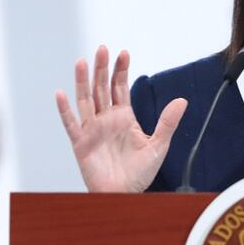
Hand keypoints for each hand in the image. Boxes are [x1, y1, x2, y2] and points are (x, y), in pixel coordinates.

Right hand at [55, 45, 187, 192]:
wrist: (125, 195)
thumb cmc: (140, 173)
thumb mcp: (159, 145)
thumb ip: (168, 122)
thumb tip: (182, 100)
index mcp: (124, 117)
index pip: (120, 88)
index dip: (121, 70)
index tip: (123, 52)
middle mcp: (106, 120)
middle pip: (102, 88)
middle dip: (102, 68)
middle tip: (103, 48)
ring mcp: (93, 130)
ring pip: (86, 100)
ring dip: (83, 81)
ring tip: (82, 62)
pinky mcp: (81, 144)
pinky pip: (71, 124)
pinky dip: (65, 110)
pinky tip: (61, 94)